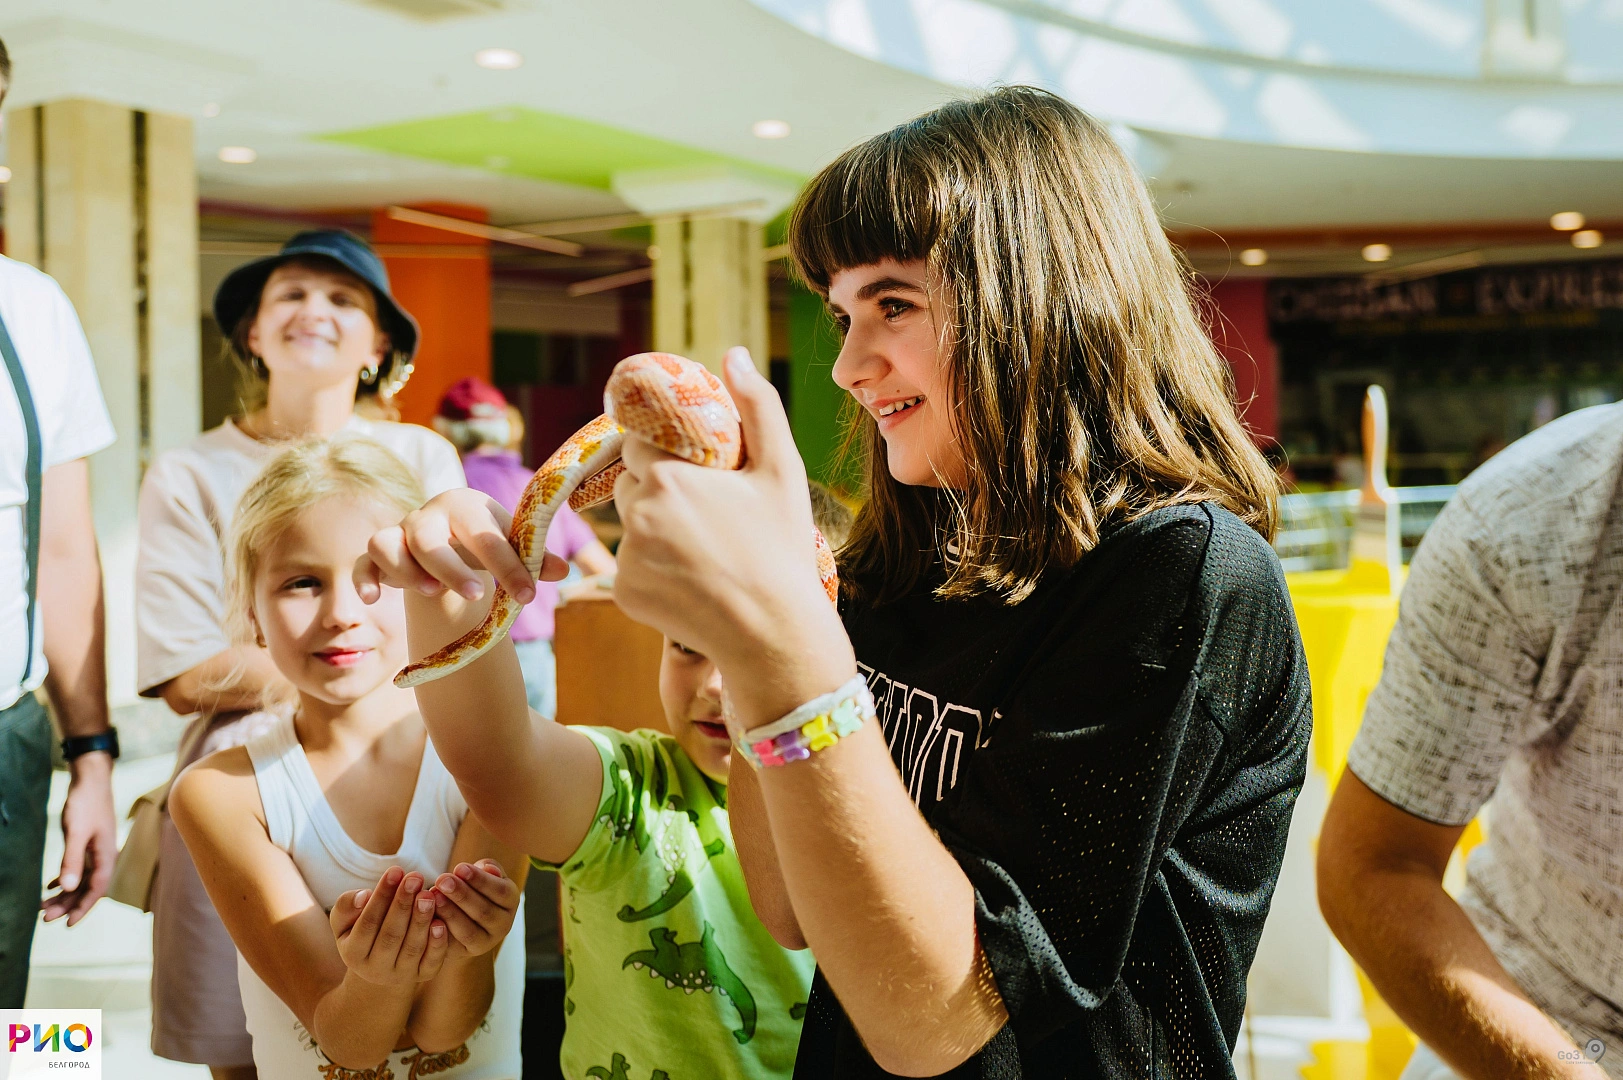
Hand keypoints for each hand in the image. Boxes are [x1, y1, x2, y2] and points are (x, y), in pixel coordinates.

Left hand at [41, 753, 116, 924]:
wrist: (91, 780)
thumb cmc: (86, 804)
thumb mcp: (77, 833)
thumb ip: (72, 861)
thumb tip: (67, 889)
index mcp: (106, 856)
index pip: (96, 890)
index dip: (82, 909)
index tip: (66, 924)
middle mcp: (103, 857)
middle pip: (86, 889)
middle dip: (67, 905)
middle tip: (44, 917)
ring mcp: (95, 851)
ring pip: (80, 880)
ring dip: (64, 894)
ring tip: (42, 906)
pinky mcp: (88, 844)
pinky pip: (77, 869)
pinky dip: (64, 879)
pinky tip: (50, 886)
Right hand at [330, 868, 447, 986]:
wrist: (381, 967)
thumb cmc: (363, 931)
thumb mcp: (345, 921)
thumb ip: (346, 906)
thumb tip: (364, 895)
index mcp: (353, 954)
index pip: (367, 923)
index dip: (381, 896)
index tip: (395, 870)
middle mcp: (375, 969)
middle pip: (391, 936)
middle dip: (403, 904)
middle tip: (415, 877)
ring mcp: (401, 975)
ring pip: (412, 948)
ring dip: (421, 920)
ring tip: (429, 894)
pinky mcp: (423, 976)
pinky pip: (431, 962)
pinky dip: (437, 943)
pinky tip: (441, 922)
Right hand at [356, 488, 565, 606]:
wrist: (451, 539)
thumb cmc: (485, 542)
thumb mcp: (512, 547)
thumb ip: (535, 559)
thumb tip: (562, 571)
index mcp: (465, 506)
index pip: (484, 532)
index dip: (507, 564)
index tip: (528, 595)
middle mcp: (427, 515)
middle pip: (428, 537)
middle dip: (451, 568)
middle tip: (478, 595)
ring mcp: (399, 534)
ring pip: (387, 543)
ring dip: (405, 570)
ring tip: (431, 593)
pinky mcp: (378, 556)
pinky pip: (364, 563)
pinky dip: (365, 580)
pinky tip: (373, 600)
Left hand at [430, 861, 520, 959]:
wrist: (464, 919)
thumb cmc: (473, 888)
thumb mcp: (482, 875)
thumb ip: (486, 869)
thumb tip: (488, 868)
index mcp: (510, 900)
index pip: (500, 891)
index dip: (480, 880)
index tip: (459, 867)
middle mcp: (504, 924)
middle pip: (484, 911)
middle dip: (461, 895)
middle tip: (442, 880)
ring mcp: (487, 942)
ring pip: (469, 931)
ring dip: (450, 913)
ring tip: (433, 896)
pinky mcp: (467, 953)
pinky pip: (454, 946)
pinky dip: (441, 932)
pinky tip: (428, 917)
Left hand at [612, 347, 854, 724]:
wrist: (773, 634)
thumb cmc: (782, 549)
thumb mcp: (781, 470)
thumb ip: (757, 405)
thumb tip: (734, 355)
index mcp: (669, 476)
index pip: (641, 443)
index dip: (667, 453)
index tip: (697, 473)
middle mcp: (637, 512)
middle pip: (632, 483)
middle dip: (659, 490)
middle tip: (706, 515)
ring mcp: (626, 556)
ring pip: (631, 526)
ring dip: (654, 528)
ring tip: (704, 551)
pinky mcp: (623, 593)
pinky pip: (630, 568)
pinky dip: (653, 570)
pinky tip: (692, 581)